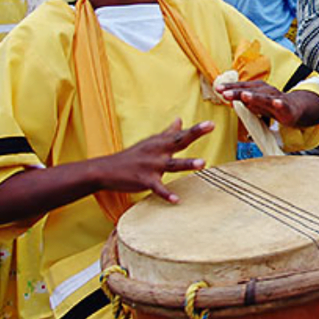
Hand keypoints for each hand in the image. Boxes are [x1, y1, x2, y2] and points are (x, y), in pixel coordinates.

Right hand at [97, 119, 213, 202]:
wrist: (106, 170)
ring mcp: (151, 166)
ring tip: (203, 163)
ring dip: (187, 163)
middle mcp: (158, 151)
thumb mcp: (150, 142)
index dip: (197, 129)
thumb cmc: (132, 156)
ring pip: (172, 164)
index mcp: (160, 142)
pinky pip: (158, 188)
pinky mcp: (144, 180)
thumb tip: (180, 119)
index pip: (181, 134)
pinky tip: (177, 199)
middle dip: (194, 133)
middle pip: (179, 141)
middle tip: (210, 126)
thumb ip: (168, 133)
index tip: (212, 123)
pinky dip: (166, 194)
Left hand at [217, 81, 318, 126]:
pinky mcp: (286, 107)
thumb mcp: (255, 104)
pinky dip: (279, 103)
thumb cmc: (271, 105)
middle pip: (250, 91)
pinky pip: (282, 105)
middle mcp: (265, 91)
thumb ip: (243, 102)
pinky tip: (276, 103)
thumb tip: (228, 100)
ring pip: (264, 97)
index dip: (230, 88)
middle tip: (224, 93)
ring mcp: (276, 98)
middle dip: (237, 92)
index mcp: (257, 89)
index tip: (217, 89)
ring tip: (245, 96)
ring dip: (255, 96)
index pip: (241, 87)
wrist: (294, 108)